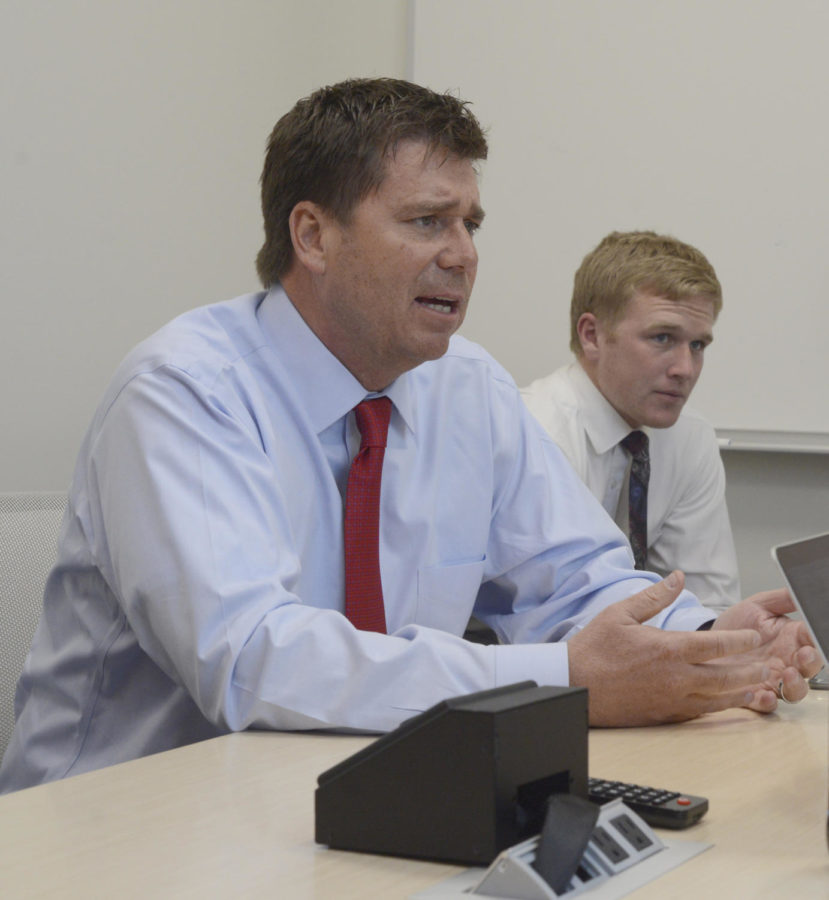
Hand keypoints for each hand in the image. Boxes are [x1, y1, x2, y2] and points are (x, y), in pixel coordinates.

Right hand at [567, 571, 767, 725]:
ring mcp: (671, 699)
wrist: (574, 685)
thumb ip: (653, 596)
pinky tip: (725, 704)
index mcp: (667, 648)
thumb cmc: (594, 649)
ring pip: (716, 699)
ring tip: (758, 687)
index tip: (755, 638)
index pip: (715, 644)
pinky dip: (718, 708)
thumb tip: (677, 578)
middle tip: (769, 666)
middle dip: (750, 670)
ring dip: (740, 692)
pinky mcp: (663, 715)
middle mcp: (675, 677)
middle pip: (725, 676)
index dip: (740, 641)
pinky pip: (699, 713)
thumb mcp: (620, 613)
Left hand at [712, 590, 821, 710]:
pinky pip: (766, 703)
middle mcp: (787, 661)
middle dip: (812, 663)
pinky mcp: (753, 692)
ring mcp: (772, 679)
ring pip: (795, 690)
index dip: (818, 639)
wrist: (707, 642)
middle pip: (810, 668)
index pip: (814, 640)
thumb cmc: (735, 625)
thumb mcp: (757, 606)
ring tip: (787, 674)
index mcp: (792, 639)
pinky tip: (765, 695)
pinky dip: (768, 701)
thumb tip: (801, 590)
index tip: (813, 634)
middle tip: (805, 655)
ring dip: (796, 685)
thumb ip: (781, 599)